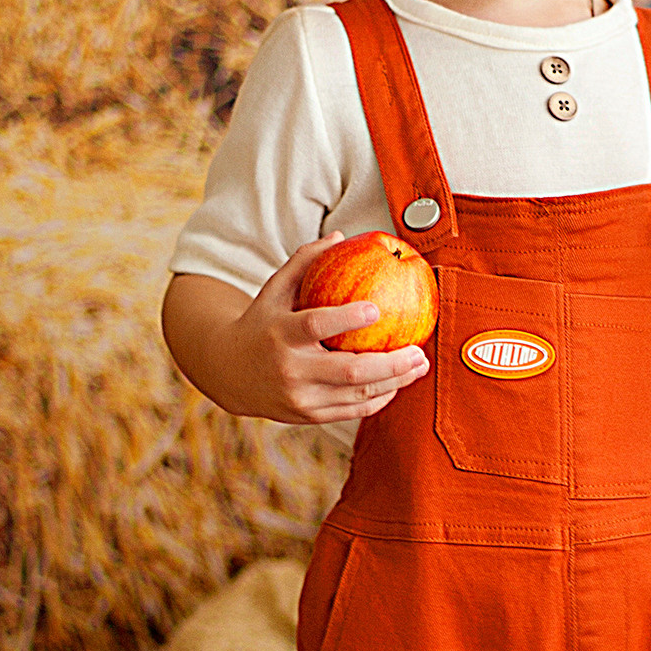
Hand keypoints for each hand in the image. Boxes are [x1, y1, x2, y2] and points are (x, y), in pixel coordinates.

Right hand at [208, 243, 432, 425]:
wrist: (229, 373)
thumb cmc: (261, 322)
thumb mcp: (273, 289)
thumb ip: (305, 261)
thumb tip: (342, 234)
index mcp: (279, 333)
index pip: (315, 325)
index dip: (347, 319)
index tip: (377, 309)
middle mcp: (290, 369)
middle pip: (348, 370)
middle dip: (391, 363)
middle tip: (418, 350)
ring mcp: (300, 397)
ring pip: (357, 395)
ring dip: (395, 382)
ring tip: (420, 365)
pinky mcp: (309, 416)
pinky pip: (353, 411)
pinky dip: (380, 398)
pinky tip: (398, 383)